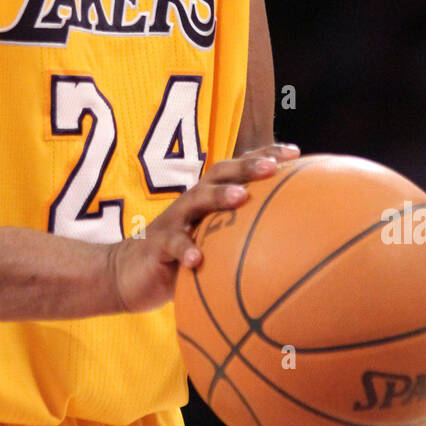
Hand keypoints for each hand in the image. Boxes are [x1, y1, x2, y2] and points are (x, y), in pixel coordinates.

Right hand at [106, 143, 300, 313]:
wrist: (130, 273)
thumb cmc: (183, 255)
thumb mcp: (214, 241)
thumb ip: (240, 233)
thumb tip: (291, 240)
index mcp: (209, 198)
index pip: (238, 169)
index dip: (264, 156)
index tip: (295, 153)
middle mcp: (192, 202)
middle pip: (220, 175)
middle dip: (246, 167)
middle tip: (272, 167)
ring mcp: (174, 221)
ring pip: (197, 201)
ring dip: (219, 196)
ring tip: (242, 197)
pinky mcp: (157, 244)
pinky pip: (173, 244)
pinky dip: (185, 250)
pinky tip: (198, 260)